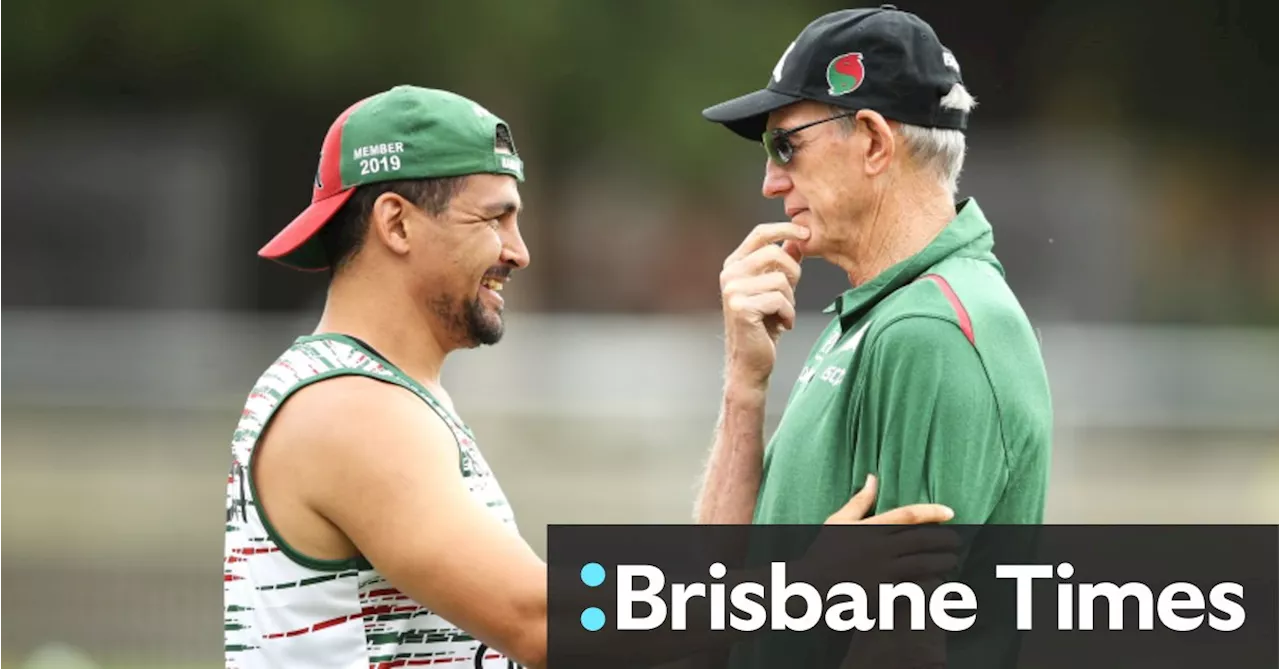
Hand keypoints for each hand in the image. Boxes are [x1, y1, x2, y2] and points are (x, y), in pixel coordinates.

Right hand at [720, 223, 807, 386]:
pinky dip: (788, 315)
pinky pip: (779, 300)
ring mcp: (732, 290)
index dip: (785, 228)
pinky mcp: (741, 307)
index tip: (806, 233)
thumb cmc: (764, 325)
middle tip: (790, 296)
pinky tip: (781, 326)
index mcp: (734, 264)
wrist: (750, 361)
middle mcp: (729, 274)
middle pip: (775, 253)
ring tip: (782, 315)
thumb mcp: (775, 288)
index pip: (760, 234)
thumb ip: (782, 263)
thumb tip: (797, 239)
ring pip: (780, 280)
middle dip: (793, 274)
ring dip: (790, 301)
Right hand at [800, 475, 959, 590]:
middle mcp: (879, 548)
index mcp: (870, 528)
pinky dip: (930, 586)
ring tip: (951, 562)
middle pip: (922, 540)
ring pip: (923, 565)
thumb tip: (873, 478)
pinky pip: (914, 588)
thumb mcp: (837, 522)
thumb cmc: (823, 553)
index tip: (950, 513)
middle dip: (945, 541)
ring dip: (942, 563)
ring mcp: (882, 572)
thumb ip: (859, 501)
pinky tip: (938, 585)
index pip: (908, 515)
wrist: (810, 586)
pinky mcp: (883, 593)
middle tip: (956, 542)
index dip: (932, 512)